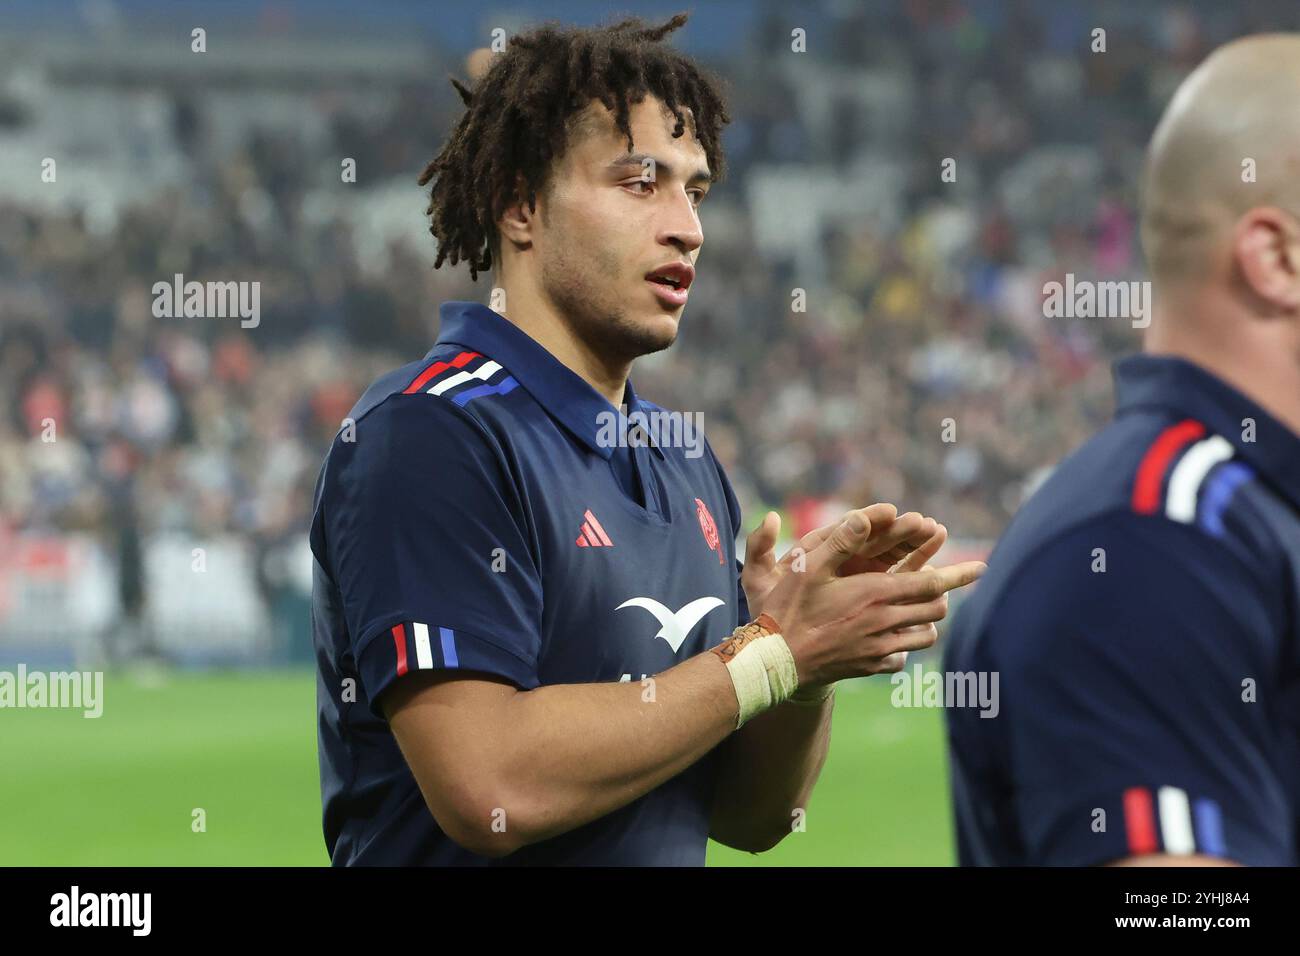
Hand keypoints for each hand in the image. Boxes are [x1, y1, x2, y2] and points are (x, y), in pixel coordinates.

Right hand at [754, 509, 984, 686]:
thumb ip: (840, 540)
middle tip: (938, 582)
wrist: (775, 660)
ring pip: (926, 635)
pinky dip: (905, 645)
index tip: (981, 567)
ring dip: (928, 619)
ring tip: (918, 608)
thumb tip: (865, 515)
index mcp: (876, 594)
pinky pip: (903, 656)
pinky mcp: (870, 667)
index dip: (959, 574)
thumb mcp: (807, 566)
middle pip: (935, 608)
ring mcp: (879, 648)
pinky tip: (892, 637)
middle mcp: (884, 623)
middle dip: (943, 593)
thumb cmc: (788, 608)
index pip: (931, 582)